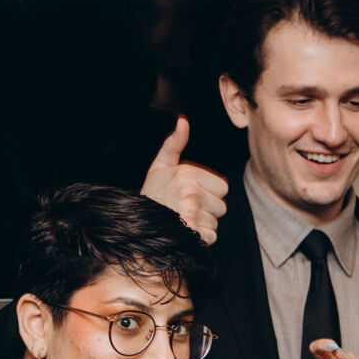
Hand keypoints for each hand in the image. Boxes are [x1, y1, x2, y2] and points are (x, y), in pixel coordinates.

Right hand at [141, 117, 228, 245]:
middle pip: (222, 206)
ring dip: (204, 224)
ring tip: (183, 218)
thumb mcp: (160, 166)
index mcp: (188, 173)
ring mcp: (191, 212)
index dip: (209, 192)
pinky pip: (211, 237)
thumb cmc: (152, 194)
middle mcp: (190, 191)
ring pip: (216, 222)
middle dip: (208, 209)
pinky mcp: (192, 232)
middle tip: (186, 207)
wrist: (135, 223)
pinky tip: (185, 231)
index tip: (190, 193)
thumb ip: (174, 144)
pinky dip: (201, 238)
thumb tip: (183, 120)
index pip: (223, 187)